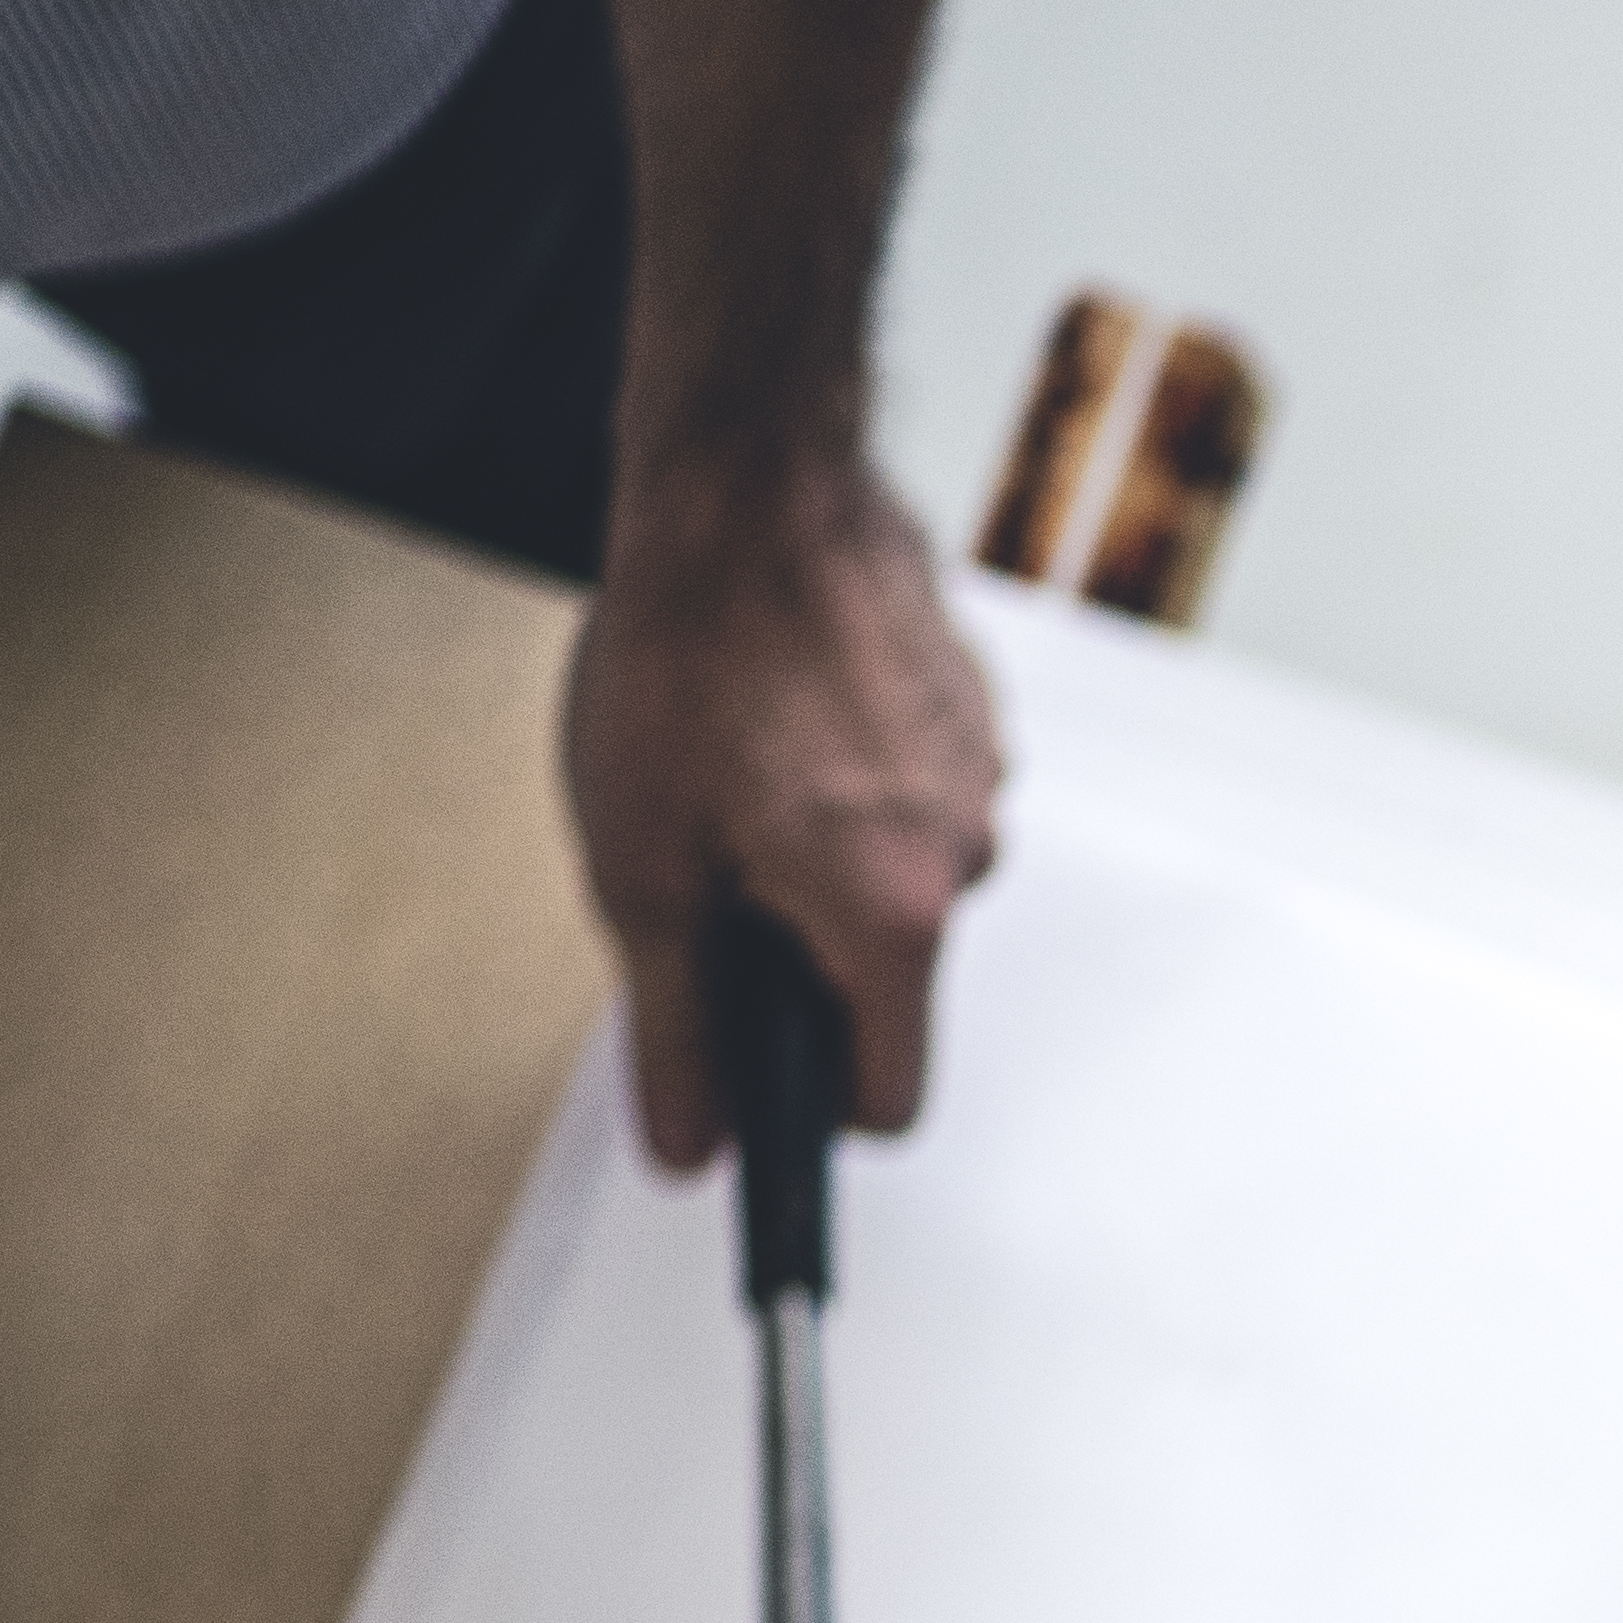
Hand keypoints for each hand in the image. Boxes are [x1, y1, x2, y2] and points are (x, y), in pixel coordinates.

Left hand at [566, 455, 1001, 1164]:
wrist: (749, 479)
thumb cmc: (689, 647)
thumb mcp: (639, 866)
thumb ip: (675, 1029)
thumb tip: (692, 1144)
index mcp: (892, 915)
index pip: (888, 1101)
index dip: (808, 1103)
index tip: (758, 1076)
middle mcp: (966, 856)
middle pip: (889, 981)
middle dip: (800, 950)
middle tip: (706, 862)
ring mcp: (983, 779)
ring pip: (899, 882)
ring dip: (823, 856)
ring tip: (737, 766)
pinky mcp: (976, 714)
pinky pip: (916, 797)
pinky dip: (853, 782)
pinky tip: (781, 716)